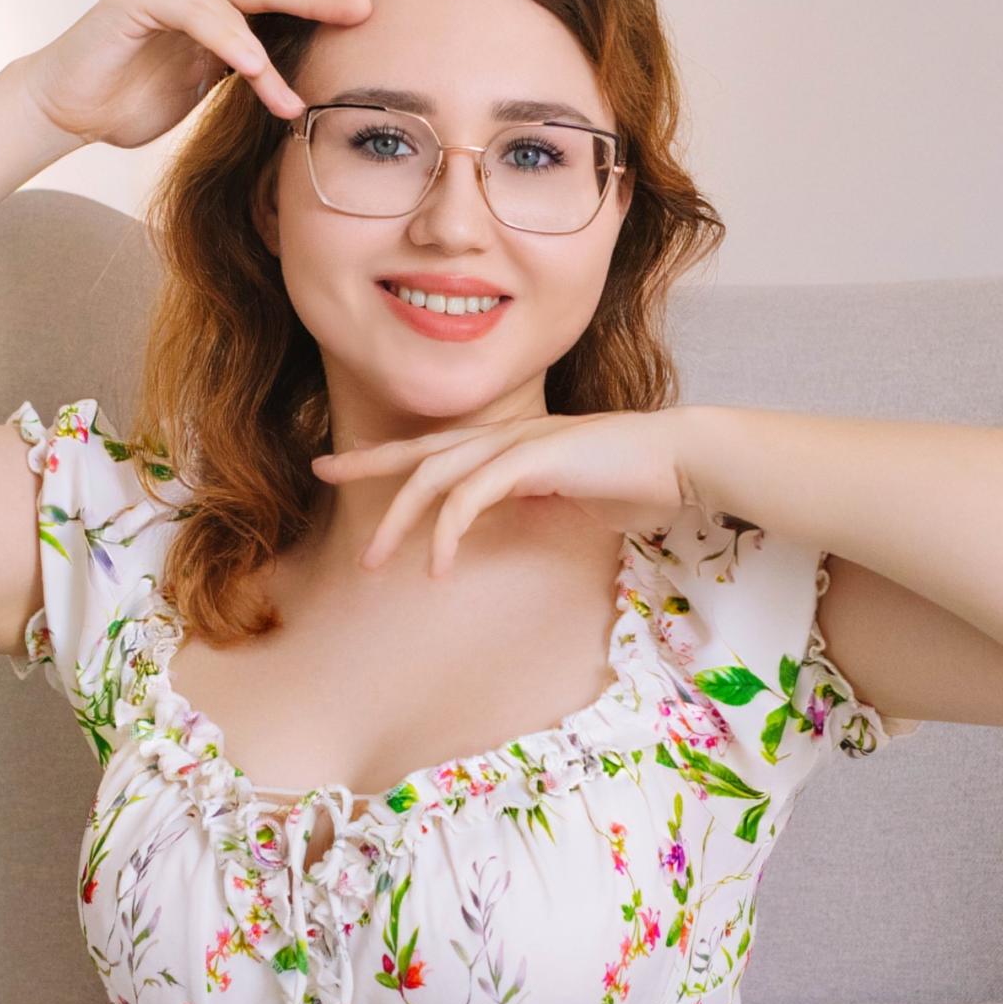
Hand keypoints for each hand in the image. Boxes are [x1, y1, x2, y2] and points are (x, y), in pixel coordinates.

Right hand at [14, 0, 383, 148]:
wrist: (67, 108)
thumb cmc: (132, 98)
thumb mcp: (206, 82)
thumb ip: (246, 64)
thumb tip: (299, 72)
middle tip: (368, 7)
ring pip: (240, 1)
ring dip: (273, 50)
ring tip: (298, 95)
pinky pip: (200, 17)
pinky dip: (231, 44)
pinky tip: (255, 71)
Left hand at [310, 409, 703, 577]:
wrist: (681, 461)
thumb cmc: (632, 481)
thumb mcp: (566, 498)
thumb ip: (529, 502)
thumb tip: (500, 521)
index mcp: (508, 442)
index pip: (433, 447)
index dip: (382, 454)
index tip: (336, 462)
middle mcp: (504, 435)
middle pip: (418, 451)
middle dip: (366, 466)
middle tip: (321, 475)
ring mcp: (517, 443)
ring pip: (436, 476)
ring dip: (400, 520)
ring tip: (375, 561)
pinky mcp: (533, 460)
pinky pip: (472, 496)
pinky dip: (449, 531)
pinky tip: (439, 567)